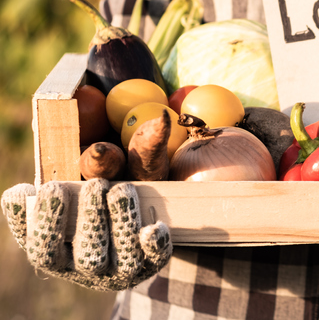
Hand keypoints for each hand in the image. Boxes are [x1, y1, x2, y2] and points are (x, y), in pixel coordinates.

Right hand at [2, 179, 171, 290]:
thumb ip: (47, 201)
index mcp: (59, 259)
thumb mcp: (64, 209)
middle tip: (94, 185)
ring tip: (121, 189)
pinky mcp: (151, 264)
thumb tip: (24, 190)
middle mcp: (89, 270)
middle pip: (88, 254)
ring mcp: (121, 270)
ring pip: (123, 256)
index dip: (45, 223)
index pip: (44, 251)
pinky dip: (156, 245)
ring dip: (122, 221)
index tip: (51, 187)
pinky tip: (154, 227)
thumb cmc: (84, 214)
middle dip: (90, 218)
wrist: (126, 237)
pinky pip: (156, 259)